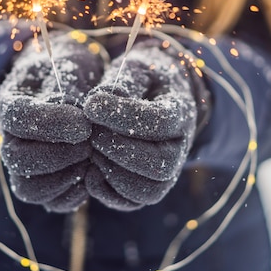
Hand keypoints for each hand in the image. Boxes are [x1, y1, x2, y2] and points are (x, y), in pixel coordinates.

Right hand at [0, 32, 103, 211]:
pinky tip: (93, 174)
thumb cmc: (69, 70)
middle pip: (18, 160)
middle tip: (90, 143)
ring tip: (92, 158)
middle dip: (61, 154)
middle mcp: (10, 138)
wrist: (64, 82)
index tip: (84, 122)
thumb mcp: (69, 65)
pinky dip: (75, 194)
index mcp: (11, 103)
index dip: (52, 123)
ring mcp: (24, 165)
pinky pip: (52, 202)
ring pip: (30, 189)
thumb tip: (83, 114)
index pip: (18, 118)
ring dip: (67, 176)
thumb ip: (72, 86)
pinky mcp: (45, 182)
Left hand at [83, 40, 208, 210]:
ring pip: (147, 191)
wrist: (157, 96)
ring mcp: (167, 173)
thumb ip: (123, 82)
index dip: (125, 115)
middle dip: (118, 150)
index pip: (161, 121)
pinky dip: (105, 189)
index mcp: (182, 112)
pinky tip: (88, 167)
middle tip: (91, 133)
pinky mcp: (147, 188)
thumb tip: (96, 105)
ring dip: (112, 172)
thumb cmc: (144, 80)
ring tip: (91, 149)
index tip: (91, 104)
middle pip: (159, 165)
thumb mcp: (138, 68)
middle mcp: (180, 148)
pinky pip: (129, 202)